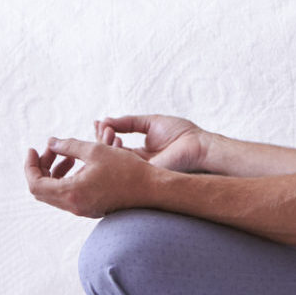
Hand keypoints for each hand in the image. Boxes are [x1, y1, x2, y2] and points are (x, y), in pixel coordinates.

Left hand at [24, 138, 157, 217]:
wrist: (153, 190)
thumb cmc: (127, 170)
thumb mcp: (96, 151)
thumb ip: (69, 146)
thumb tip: (51, 143)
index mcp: (71, 193)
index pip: (35, 184)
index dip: (30, 166)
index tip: (33, 149)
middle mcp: (74, 206)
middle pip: (42, 190)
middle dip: (42, 167)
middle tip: (51, 150)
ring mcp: (82, 209)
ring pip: (56, 193)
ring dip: (55, 173)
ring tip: (67, 156)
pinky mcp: (91, 208)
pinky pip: (70, 195)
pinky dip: (67, 179)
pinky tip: (81, 165)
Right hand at [96, 114, 210, 173]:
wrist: (198, 145)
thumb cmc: (181, 133)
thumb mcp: (150, 122)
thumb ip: (128, 122)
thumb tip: (106, 120)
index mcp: (141, 152)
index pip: (116, 145)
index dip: (105, 134)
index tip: (97, 122)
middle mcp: (137, 164)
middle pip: (111, 153)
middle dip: (102, 139)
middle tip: (99, 126)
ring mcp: (138, 170)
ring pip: (113, 160)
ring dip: (105, 144)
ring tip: (106, 130)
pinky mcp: (142, 174)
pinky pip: (122, 165)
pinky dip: (114, 152)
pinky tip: (112, 139)